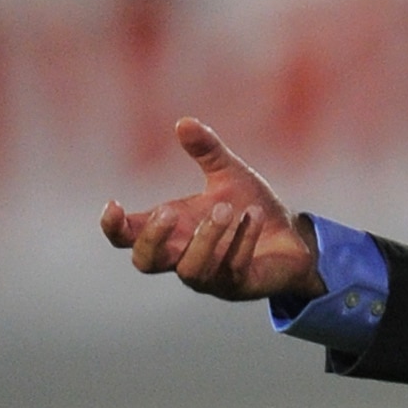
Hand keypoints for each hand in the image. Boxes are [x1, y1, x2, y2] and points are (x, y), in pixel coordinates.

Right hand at [99, 120, 325, 305]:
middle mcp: (182, 256)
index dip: (114, 227)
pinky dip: (241, 240)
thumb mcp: (228, 174)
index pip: (127, 237)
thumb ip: (207, 151)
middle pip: (145, 262)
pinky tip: (254, 215)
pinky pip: (231, 269)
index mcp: (171, 230)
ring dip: (204, 238)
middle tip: (170, 210)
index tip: (115, 204)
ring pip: (190, 270)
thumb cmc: (251, 207)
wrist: (293, 237)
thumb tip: (184, 122)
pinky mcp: (237, 285)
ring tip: (225, 208)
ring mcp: (208, 276)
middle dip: (153, 238)